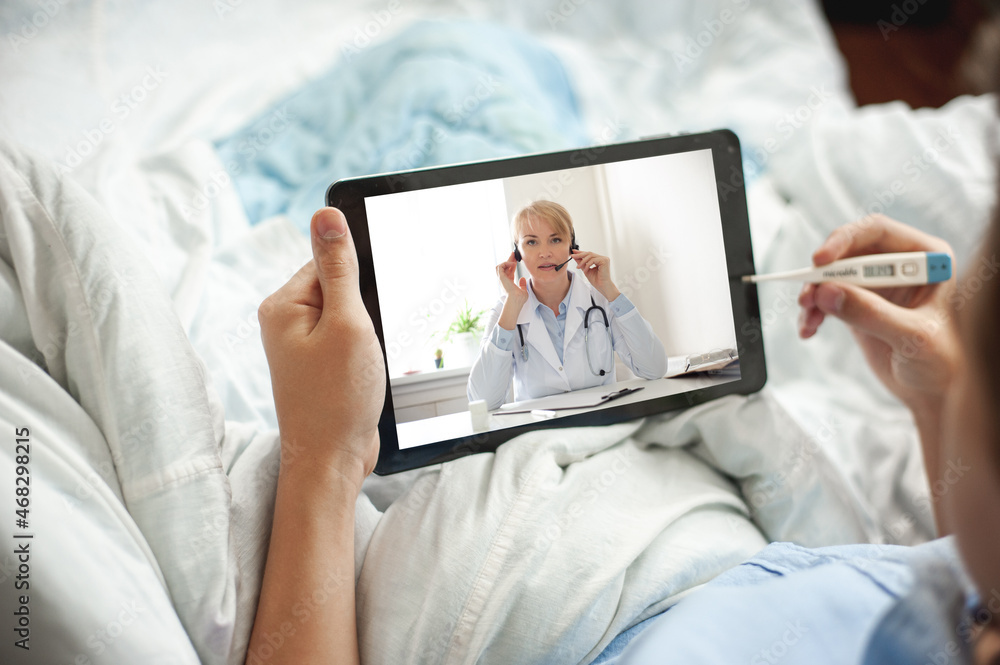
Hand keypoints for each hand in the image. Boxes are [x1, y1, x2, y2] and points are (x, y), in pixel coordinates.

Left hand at [258, 207, 384, 493]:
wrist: (331, 461)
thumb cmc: (336, 398)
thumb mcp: (347, 323)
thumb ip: (339, 267)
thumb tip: (326, 214)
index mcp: (283, 304)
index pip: (329, 261)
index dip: (359, 282)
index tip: (367, 311)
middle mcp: (286, 321)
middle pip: (340, 287)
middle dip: (365, 311)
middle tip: (366, 344)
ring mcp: (302, 345)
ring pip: (350, 316)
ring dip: (369, 334)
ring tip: (364, 364)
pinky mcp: (318, 364)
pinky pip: (349, 339)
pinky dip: (366, 351)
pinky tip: (367, 374)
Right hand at [497, 251, 528, 304]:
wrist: (516, 300)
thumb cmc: (519, 299)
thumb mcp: (523, 290)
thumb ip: (522, 284)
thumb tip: (522, 278)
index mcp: (508, 283)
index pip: (509, 271)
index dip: (512, 265)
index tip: (516, 260)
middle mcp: (504, 280)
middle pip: (505, 267)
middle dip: (509, 260)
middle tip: (514, 254)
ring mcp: (502, 279)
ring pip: (500, 266)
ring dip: (506, 261)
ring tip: (513, 258)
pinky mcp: (501, 277)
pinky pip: (500, 266)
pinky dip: (506, 263)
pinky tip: (512, 263)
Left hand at [572, 249, 619, 300]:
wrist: (602, 286)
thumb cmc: (596, 280)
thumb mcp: (586, 270)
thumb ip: (581, 263)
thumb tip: (574, 256)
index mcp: (599, 259)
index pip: (589, 254)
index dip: (581, 252)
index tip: (573, 251)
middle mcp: (602, 258)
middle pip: (589, 253)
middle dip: (580, 254)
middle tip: (573, 256)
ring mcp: (604, 259)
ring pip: (590, 256)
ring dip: (582, 261)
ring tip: (578, 267)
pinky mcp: (604, 261)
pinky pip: (593, 260)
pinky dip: (587, 265)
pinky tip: (585, 270)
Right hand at [797, 214, 960, 415]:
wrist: (933, 391)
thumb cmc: (940, 361)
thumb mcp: (911, 337)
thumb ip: (872, 313)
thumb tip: (827, 292)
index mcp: (926, 258)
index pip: (878, 232)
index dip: (846, 240)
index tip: (820, 261)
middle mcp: (898, 265)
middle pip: (848, 252)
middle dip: (823, 274)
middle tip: (807, 296)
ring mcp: (877, 285)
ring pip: (832, 275)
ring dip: (813, 295)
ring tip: (807, 320)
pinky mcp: (858, 304)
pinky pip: (826, 297)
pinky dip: (813, 312)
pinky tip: (809, 329)